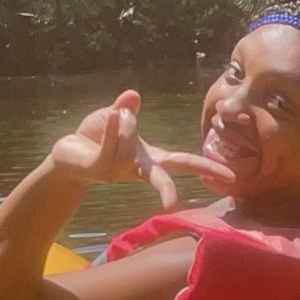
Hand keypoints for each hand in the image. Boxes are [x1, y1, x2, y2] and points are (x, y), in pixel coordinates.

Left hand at [48, 89, 235, 206]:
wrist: (68, 152)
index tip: (231, 177)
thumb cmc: (96, 137)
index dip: (207, 168)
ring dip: (122, 122)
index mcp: (150, 159)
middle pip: (159, 177)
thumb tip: (133, 95)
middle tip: (173, 205)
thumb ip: (126, 108)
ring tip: (114, 115)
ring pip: (129, 142)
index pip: (183, 163)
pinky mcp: (99, 168)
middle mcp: (137, 169)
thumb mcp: (115, 115)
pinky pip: (109, 147)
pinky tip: (115, 114)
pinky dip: (113, 128)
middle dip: (166, 190)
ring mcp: (118, 172)